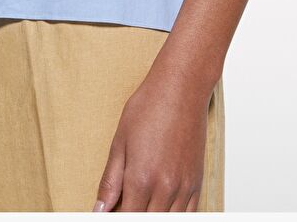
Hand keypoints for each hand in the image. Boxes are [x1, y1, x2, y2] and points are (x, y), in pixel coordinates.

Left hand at [93, 69, 210, 211]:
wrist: (181, 88)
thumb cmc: (149, 108)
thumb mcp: (119, 142)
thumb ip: (110, 181)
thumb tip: (99, 210)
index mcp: (140, 179)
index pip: (126, 220)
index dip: (115, 218)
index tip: (110, 213)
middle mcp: (165, 188)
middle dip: (133, 217)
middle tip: (124, 203)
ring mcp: (184, 187)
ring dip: (153, 216)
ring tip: (141, 202)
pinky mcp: (197, 181)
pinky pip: (189, 215)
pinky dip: (174, 216)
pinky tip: (161, 207)